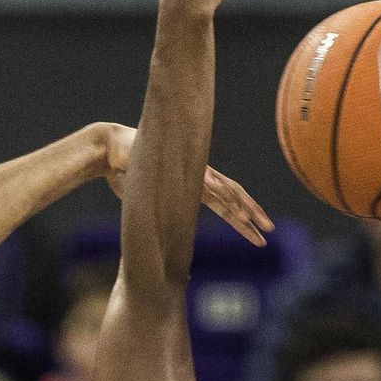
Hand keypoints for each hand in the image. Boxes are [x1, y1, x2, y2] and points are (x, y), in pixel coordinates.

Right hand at [98, 125, 271, 246]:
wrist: (110, 150)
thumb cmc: (125, 172)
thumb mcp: (145, 198)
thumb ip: (155, 211)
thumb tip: (154, 231)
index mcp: (193, 184)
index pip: (224, 201)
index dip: (242, 214)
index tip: (258, 230)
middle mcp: (197, 178)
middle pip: (232, 197)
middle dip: (252, 215)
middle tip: (270, 229)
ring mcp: (190, 174)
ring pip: (225, 194)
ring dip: (243, 211)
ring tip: (260, 226)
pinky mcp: (180, 173)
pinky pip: (207, 188)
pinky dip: (222, 198)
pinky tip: (235, 209)